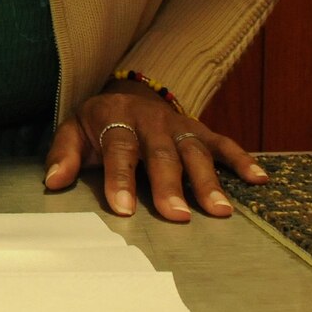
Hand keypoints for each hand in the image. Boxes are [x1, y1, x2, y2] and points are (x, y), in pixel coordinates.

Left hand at [43, 82, 268, 220]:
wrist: (127, 94)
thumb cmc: (98, 124)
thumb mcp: (73, 130)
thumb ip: (63, 155)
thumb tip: (53, 181)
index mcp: (115, 119)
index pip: (117, 150)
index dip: (120, 179)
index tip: (123, 209)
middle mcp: (151, 121)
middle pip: (161, 155)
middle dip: (169, 185)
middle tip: (178, 217)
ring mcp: (178, 125)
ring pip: (195, 152)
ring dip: (208, 180)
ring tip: (220, 211)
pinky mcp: (200, 129)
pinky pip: (224, 143)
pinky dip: (242, 159)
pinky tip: (259, 180)